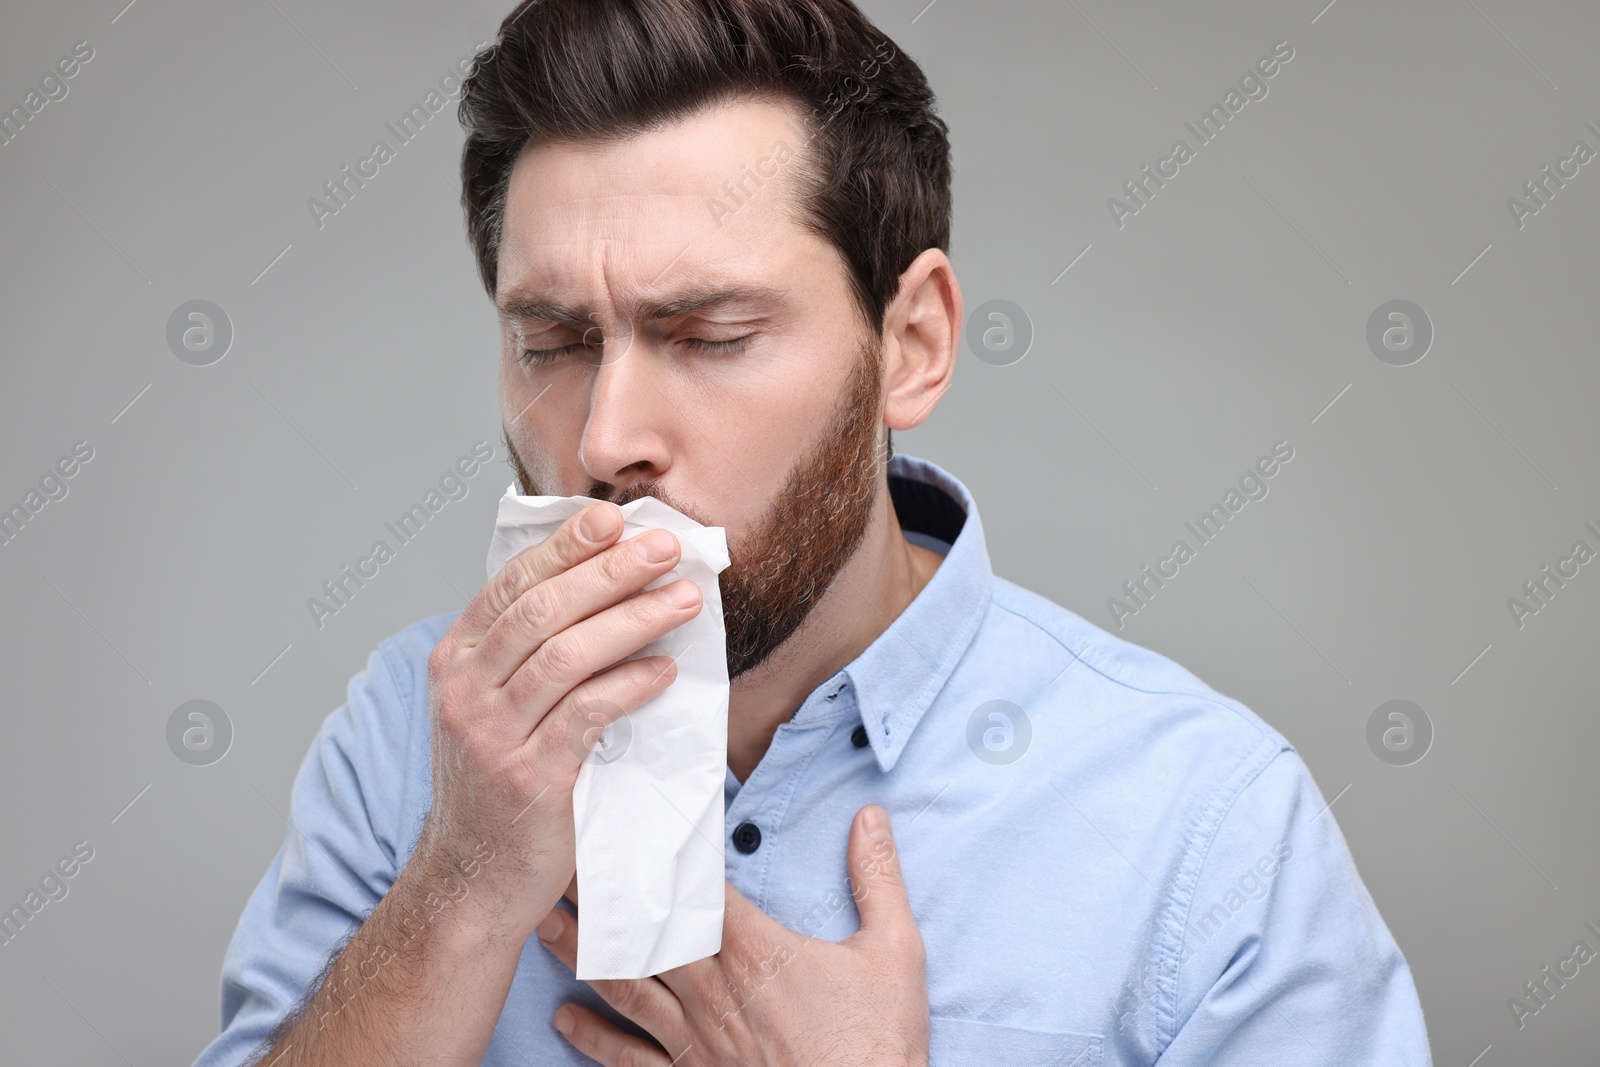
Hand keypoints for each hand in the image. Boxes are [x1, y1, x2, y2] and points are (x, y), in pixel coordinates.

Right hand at [411, 500, 702, 941]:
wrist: (471, 879)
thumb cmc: (496, 784)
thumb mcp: (491, 705)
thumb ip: (528, 651)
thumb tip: (604, 584)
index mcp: (455, 659)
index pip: (511, 583)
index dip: (564, 546)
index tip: (613, 518)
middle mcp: (464, 690)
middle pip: (542, 610)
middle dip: (609, 571)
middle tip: (664, 548)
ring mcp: (492, 734)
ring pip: (566, 655)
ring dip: (633, 620)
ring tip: (684, 600)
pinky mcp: (530, 777)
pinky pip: (586, 715)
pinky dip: (629, 685)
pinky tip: (664, 671)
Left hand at [536, 804, 929, 1066]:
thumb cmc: (877, 1042)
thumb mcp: (894, 951)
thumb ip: (877, 878)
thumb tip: (871, 817)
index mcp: (756, 952)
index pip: (694, 889)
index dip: (658, 853)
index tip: (626, 821)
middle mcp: (713, 992)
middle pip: (643, 932)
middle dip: (601, 895)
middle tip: (560, 860)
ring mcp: (696, 1040)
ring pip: (624, 986)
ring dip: (579, 954)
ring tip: (544, 922)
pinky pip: (630, 1058)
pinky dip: (593, 1038)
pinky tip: (563, 1020)